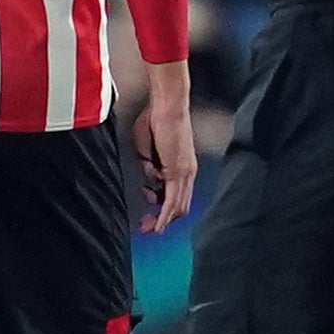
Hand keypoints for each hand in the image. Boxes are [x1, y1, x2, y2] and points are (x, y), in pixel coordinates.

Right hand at [131, 60, 196, 234]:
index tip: (147, 215)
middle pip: (180, 206)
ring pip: (178, 207)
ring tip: (147, 228)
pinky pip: (173, 200)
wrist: (166, 106)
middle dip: (162, 220)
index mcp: (181, 166)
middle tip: (145, 227)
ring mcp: (185, 173)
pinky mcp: (179, 172)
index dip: (162, 210)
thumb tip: (150, 177)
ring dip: (162, 221)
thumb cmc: (154, 120)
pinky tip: (157, 225)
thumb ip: (148, 167)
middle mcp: (187, 172)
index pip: (176, 195)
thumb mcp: (146, 149)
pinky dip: (165, 216)